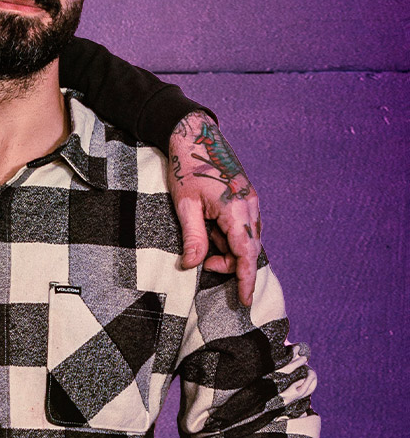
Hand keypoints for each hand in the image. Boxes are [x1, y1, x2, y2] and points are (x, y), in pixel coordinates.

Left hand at [167, 112, 261, 305]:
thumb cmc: (187, 169)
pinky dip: (230, 237)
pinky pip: (244, 227)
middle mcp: (251, 207)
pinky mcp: (247, 199)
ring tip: (203, 242)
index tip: (244, 300)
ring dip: (229, 250)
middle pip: (248, 250)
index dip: (245, 279)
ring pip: (247, 240)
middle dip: (229, 264)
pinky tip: (212, 231)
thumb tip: (192, 264)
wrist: (195, 137)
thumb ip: (193, 237)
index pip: (246, 254)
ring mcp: (252, 202)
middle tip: (202, 263)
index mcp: (236, 209)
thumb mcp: (184, 206)